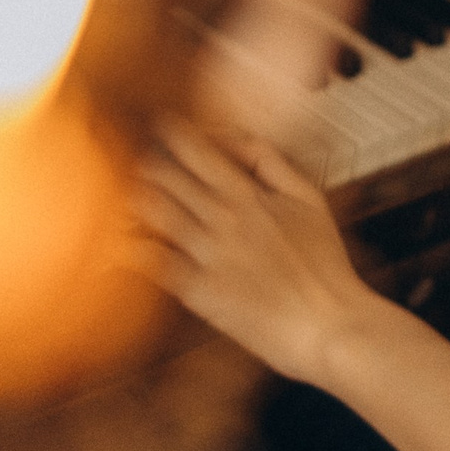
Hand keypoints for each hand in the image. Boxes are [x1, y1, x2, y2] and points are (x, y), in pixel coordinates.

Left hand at [135, 121, 376, 386]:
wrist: (330, 325)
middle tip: (133, 158)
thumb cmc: (326, 266)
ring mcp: (208, 256)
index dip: (173, 134)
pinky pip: (155, 264)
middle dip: (146, 163)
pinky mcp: (199, 292)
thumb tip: (237, 141)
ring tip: (121, 192)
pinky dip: (132, 249)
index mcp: (250, 196)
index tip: (160, 125)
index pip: (200, 152)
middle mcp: (223, 220)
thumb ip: (273, 163)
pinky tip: (120, 243)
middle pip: (167, 178)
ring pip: (155, 214)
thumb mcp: (310, 199)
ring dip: (133, 198)